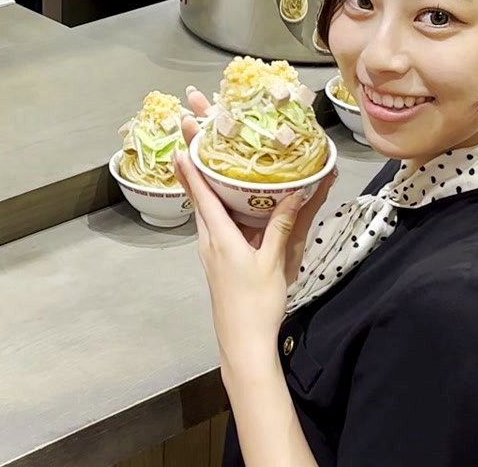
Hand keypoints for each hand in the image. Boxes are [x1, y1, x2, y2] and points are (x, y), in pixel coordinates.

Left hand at [174, 87, 334, 375]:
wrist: (242, 343)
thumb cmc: (256, 304)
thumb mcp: (273, 263)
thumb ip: (281, 225)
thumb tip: (295, 191)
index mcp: (219, 236)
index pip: (201, 192)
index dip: (191, 164)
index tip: (182, 139)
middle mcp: (209, 238)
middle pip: (200, 195)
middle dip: (196, 164)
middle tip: (197, 134)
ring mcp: (210, 249)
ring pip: (207, 208)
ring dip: (206, 183)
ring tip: (211, 156)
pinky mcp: (217, 258)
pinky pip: (215, 222)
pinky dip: (218, 204)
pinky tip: (230, 197)